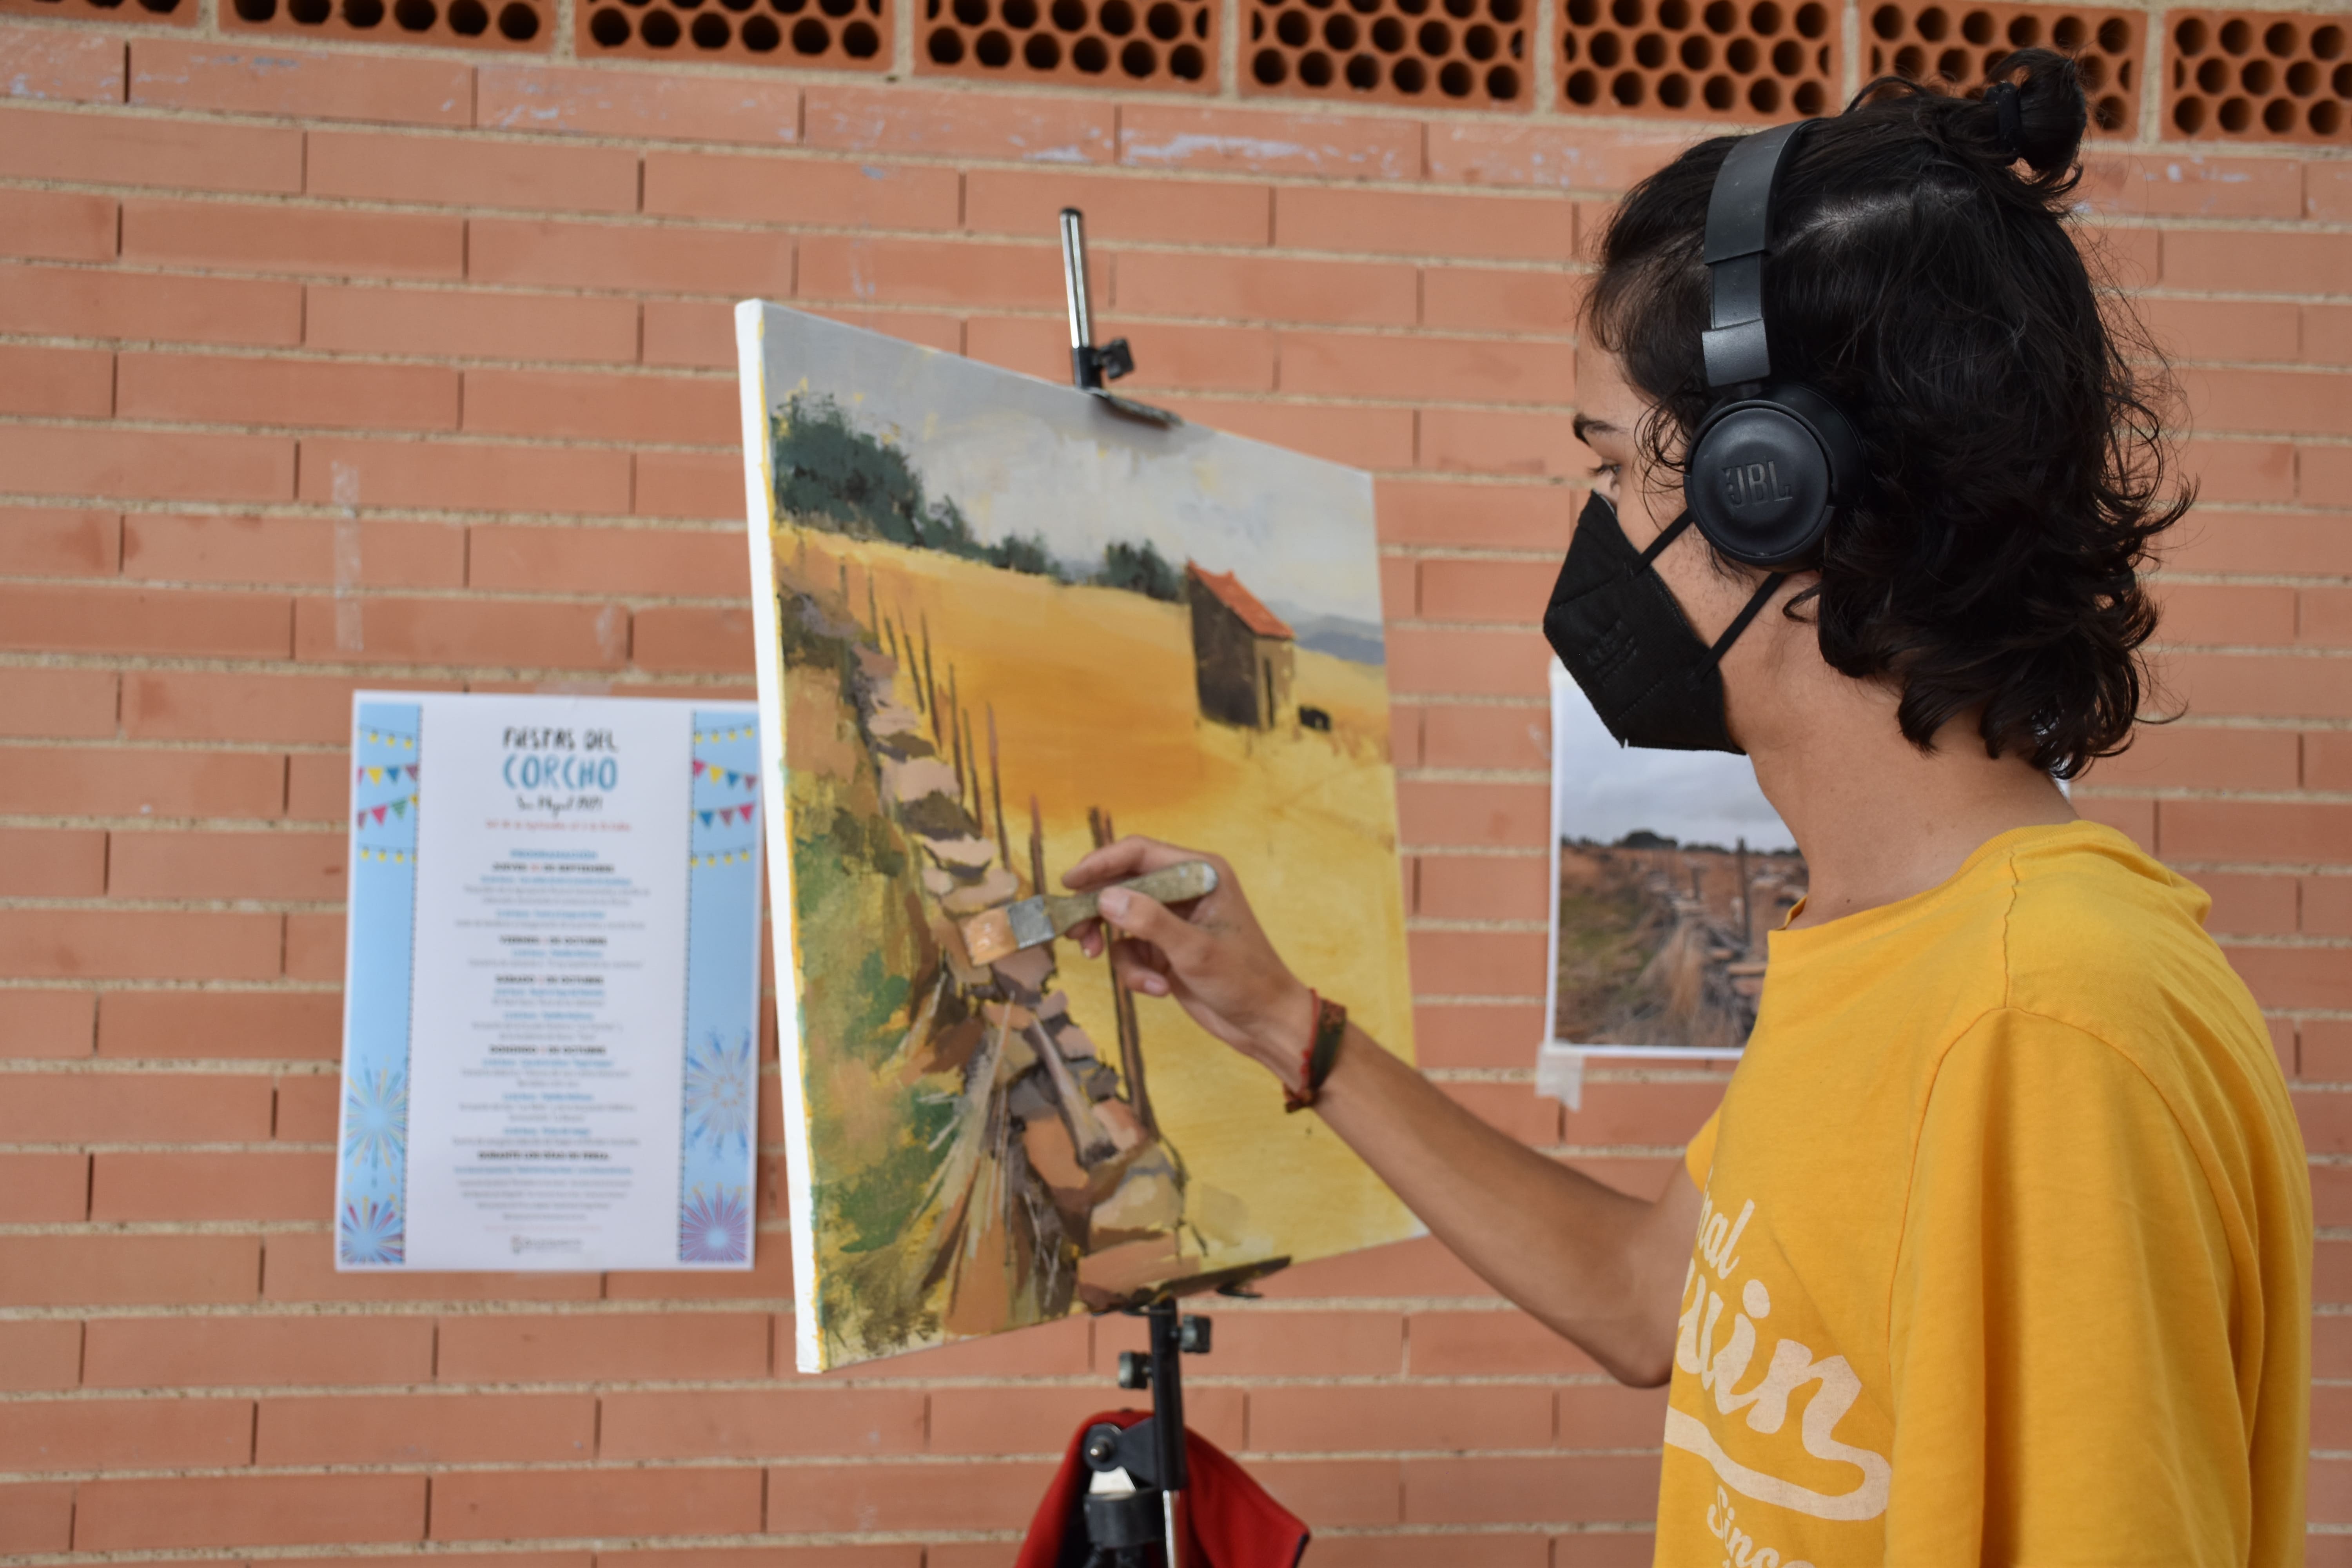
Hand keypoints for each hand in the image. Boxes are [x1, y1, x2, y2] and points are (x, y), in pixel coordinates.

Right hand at [1063, 835, 1315, 1082]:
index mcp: (1200, 873)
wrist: (1264, 1023)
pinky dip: (1136, 972)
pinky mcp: (1165, 948)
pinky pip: (1131, 951)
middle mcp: (1184, 890)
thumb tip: (1105, 898)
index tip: (1070, 881)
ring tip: (1134, 977)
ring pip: (1121, 922)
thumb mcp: (1195, 951)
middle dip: (1098, 912)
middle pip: (1123, 884)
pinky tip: (1157, 988)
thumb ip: (1150, 922)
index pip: (1139, 853)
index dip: (1101, 863)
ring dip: (1119, 952)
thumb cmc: (1245, 980)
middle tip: (1074, 935)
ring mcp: (1173, 920)